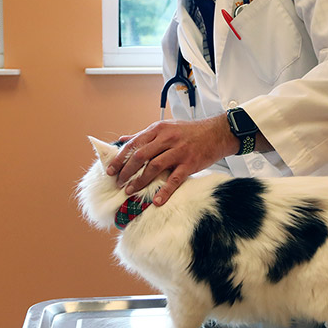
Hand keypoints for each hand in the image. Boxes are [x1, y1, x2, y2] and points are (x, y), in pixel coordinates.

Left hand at [107, 115, 238, 205]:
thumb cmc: (190, 131)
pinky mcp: (190, 163)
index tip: (110, 169)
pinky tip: (157, 200)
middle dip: (126, 171)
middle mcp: (167, 139)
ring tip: (130, 191)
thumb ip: (144, 135)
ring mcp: (178, 151)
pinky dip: (165, 190)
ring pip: (154, 167)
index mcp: (158, 129)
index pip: (134, 144)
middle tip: (118, 182)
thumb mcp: (166, 127)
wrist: (217, 132)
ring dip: (140, 181)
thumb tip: (122, 140)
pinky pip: (174, 179)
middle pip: (140, 156)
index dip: (120, 158)